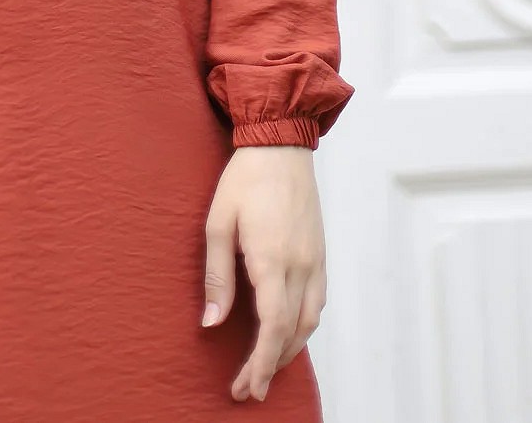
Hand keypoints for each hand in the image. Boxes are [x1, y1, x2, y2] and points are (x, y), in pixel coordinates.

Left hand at [202, 145, 325, 403]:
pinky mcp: (320, 251)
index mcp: (272, 259)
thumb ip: (217, 276)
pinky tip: (287, 330)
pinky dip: (303, 325)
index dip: (260, 363)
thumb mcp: (217, 223)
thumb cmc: (244, 179)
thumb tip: (211, 323)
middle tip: (249, 388)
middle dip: (271, 365)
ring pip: (310, 321)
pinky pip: (317, 301)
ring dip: (290, 349)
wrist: (280, 144)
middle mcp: (300, 265)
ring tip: (266, 365)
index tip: (246, 387)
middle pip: (293, 333)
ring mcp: (315, 259)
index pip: (272, 328)